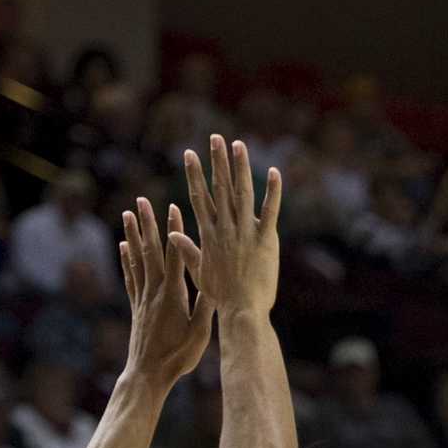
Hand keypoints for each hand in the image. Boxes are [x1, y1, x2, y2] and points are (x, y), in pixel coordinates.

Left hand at [120, 196, 212, 390]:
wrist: (148, 375)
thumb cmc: (178, 358)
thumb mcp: (200, 334)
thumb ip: (205, 307)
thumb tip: (215, 283)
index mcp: (173, 295)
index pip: (175, 256)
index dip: (175, 230)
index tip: (174, 206)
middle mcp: (154, 291)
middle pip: (151, 250)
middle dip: (147, 223)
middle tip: (142, 200)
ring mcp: (142, 298)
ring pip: (136, 259)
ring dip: (133, 234)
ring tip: (128, 213)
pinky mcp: (135, 307)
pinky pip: (130, 277)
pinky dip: (126, 259)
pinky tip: (123, 245)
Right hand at [176, 136, 281, 318]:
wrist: (241, 310)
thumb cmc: (220, 295)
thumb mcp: (199, 272)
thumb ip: (187, 250)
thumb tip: (173, 233)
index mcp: (209, 234)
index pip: (199, 197)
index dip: (194, 174)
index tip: (189, 154)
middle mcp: (225, 228)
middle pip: (220, 188)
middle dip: (217, 161)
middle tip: (215, 138)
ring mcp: (246, 232)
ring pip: (243, 193)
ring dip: (241, 167)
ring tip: (239, 145)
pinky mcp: (266, 240)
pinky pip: (271, 211)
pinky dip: (273, 191)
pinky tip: (274, 172)